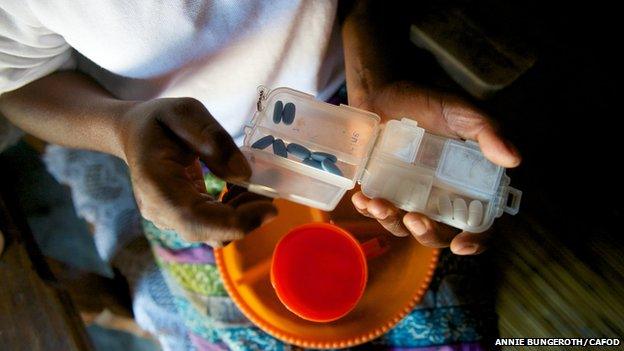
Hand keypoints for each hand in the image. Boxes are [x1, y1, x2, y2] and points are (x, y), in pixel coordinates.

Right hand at [118, 97, 275, 246]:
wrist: (134, 134)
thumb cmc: (158, 120)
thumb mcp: (185, 113)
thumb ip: (213, 139)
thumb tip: (244, 174)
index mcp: (155, 184)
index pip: (195, 219)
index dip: (236, 222)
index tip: (270, 210)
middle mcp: (160, 210)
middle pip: (209, 232)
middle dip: (247, 216)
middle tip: (269, 190)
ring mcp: (169, 219)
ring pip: (215, 233)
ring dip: (243, 214)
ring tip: (255, 185)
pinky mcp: (182, 219)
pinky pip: (213, 225)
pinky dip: (235, 211)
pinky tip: (241, 189)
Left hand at [350, 82, 520, 254]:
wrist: (384, 91)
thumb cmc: (427, 101)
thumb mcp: (459, 112)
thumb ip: (487, 132)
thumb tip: (513, 160)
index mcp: (469, 183)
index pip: (481, 222)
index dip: (476, 239)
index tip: (461, 244)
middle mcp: (442, 196)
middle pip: (441, 233)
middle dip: (427, 235)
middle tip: (414, 220)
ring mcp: (412, 196)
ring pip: (406, 226)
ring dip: (392, 222)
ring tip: (378, 204)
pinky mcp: (385, 191)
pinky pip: (380, 210)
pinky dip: (370, 209)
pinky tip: (362, 198)